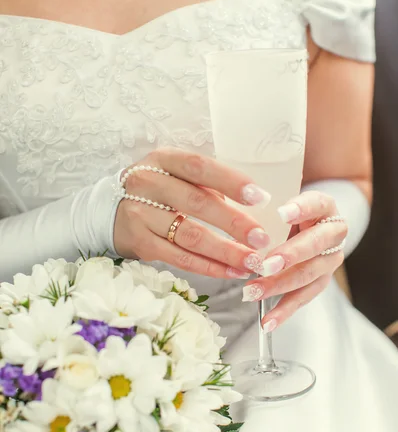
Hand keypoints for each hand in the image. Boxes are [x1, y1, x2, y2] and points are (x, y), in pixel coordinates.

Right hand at [114, 147, 271, 278]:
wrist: (109, 211)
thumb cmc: (157, 191)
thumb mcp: (175, 175)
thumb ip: (206, 185)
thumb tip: (253, 205)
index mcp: (163, 159)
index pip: (200, 167)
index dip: (231, 182)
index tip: (260, 198)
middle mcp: (148, 182)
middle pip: (197, 203)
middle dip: (235, 223)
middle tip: (262, 238)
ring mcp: (140, 213)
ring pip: (190, 235)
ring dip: (225, 251)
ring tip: (251, 261)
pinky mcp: (139, 241)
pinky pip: (179, 257)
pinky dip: (208, 267)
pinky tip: (230, 272)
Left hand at [242, 190, 347, 330]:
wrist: (314, 225)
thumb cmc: (290, 211)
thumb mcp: (280, 200)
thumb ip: (264, 205)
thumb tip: (231, 209)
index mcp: (325, 206)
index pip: (316, 204)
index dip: (301, 209)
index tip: (281, 213)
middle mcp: (334, 233)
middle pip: (314, 245)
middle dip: (289, 256)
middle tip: (265, 264)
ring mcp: (330, 260)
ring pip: (308, 275)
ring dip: (279, 285)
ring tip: (254, 292)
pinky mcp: (321, 282)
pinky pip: (303, 298)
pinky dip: (283, 312)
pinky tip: (267, 322)